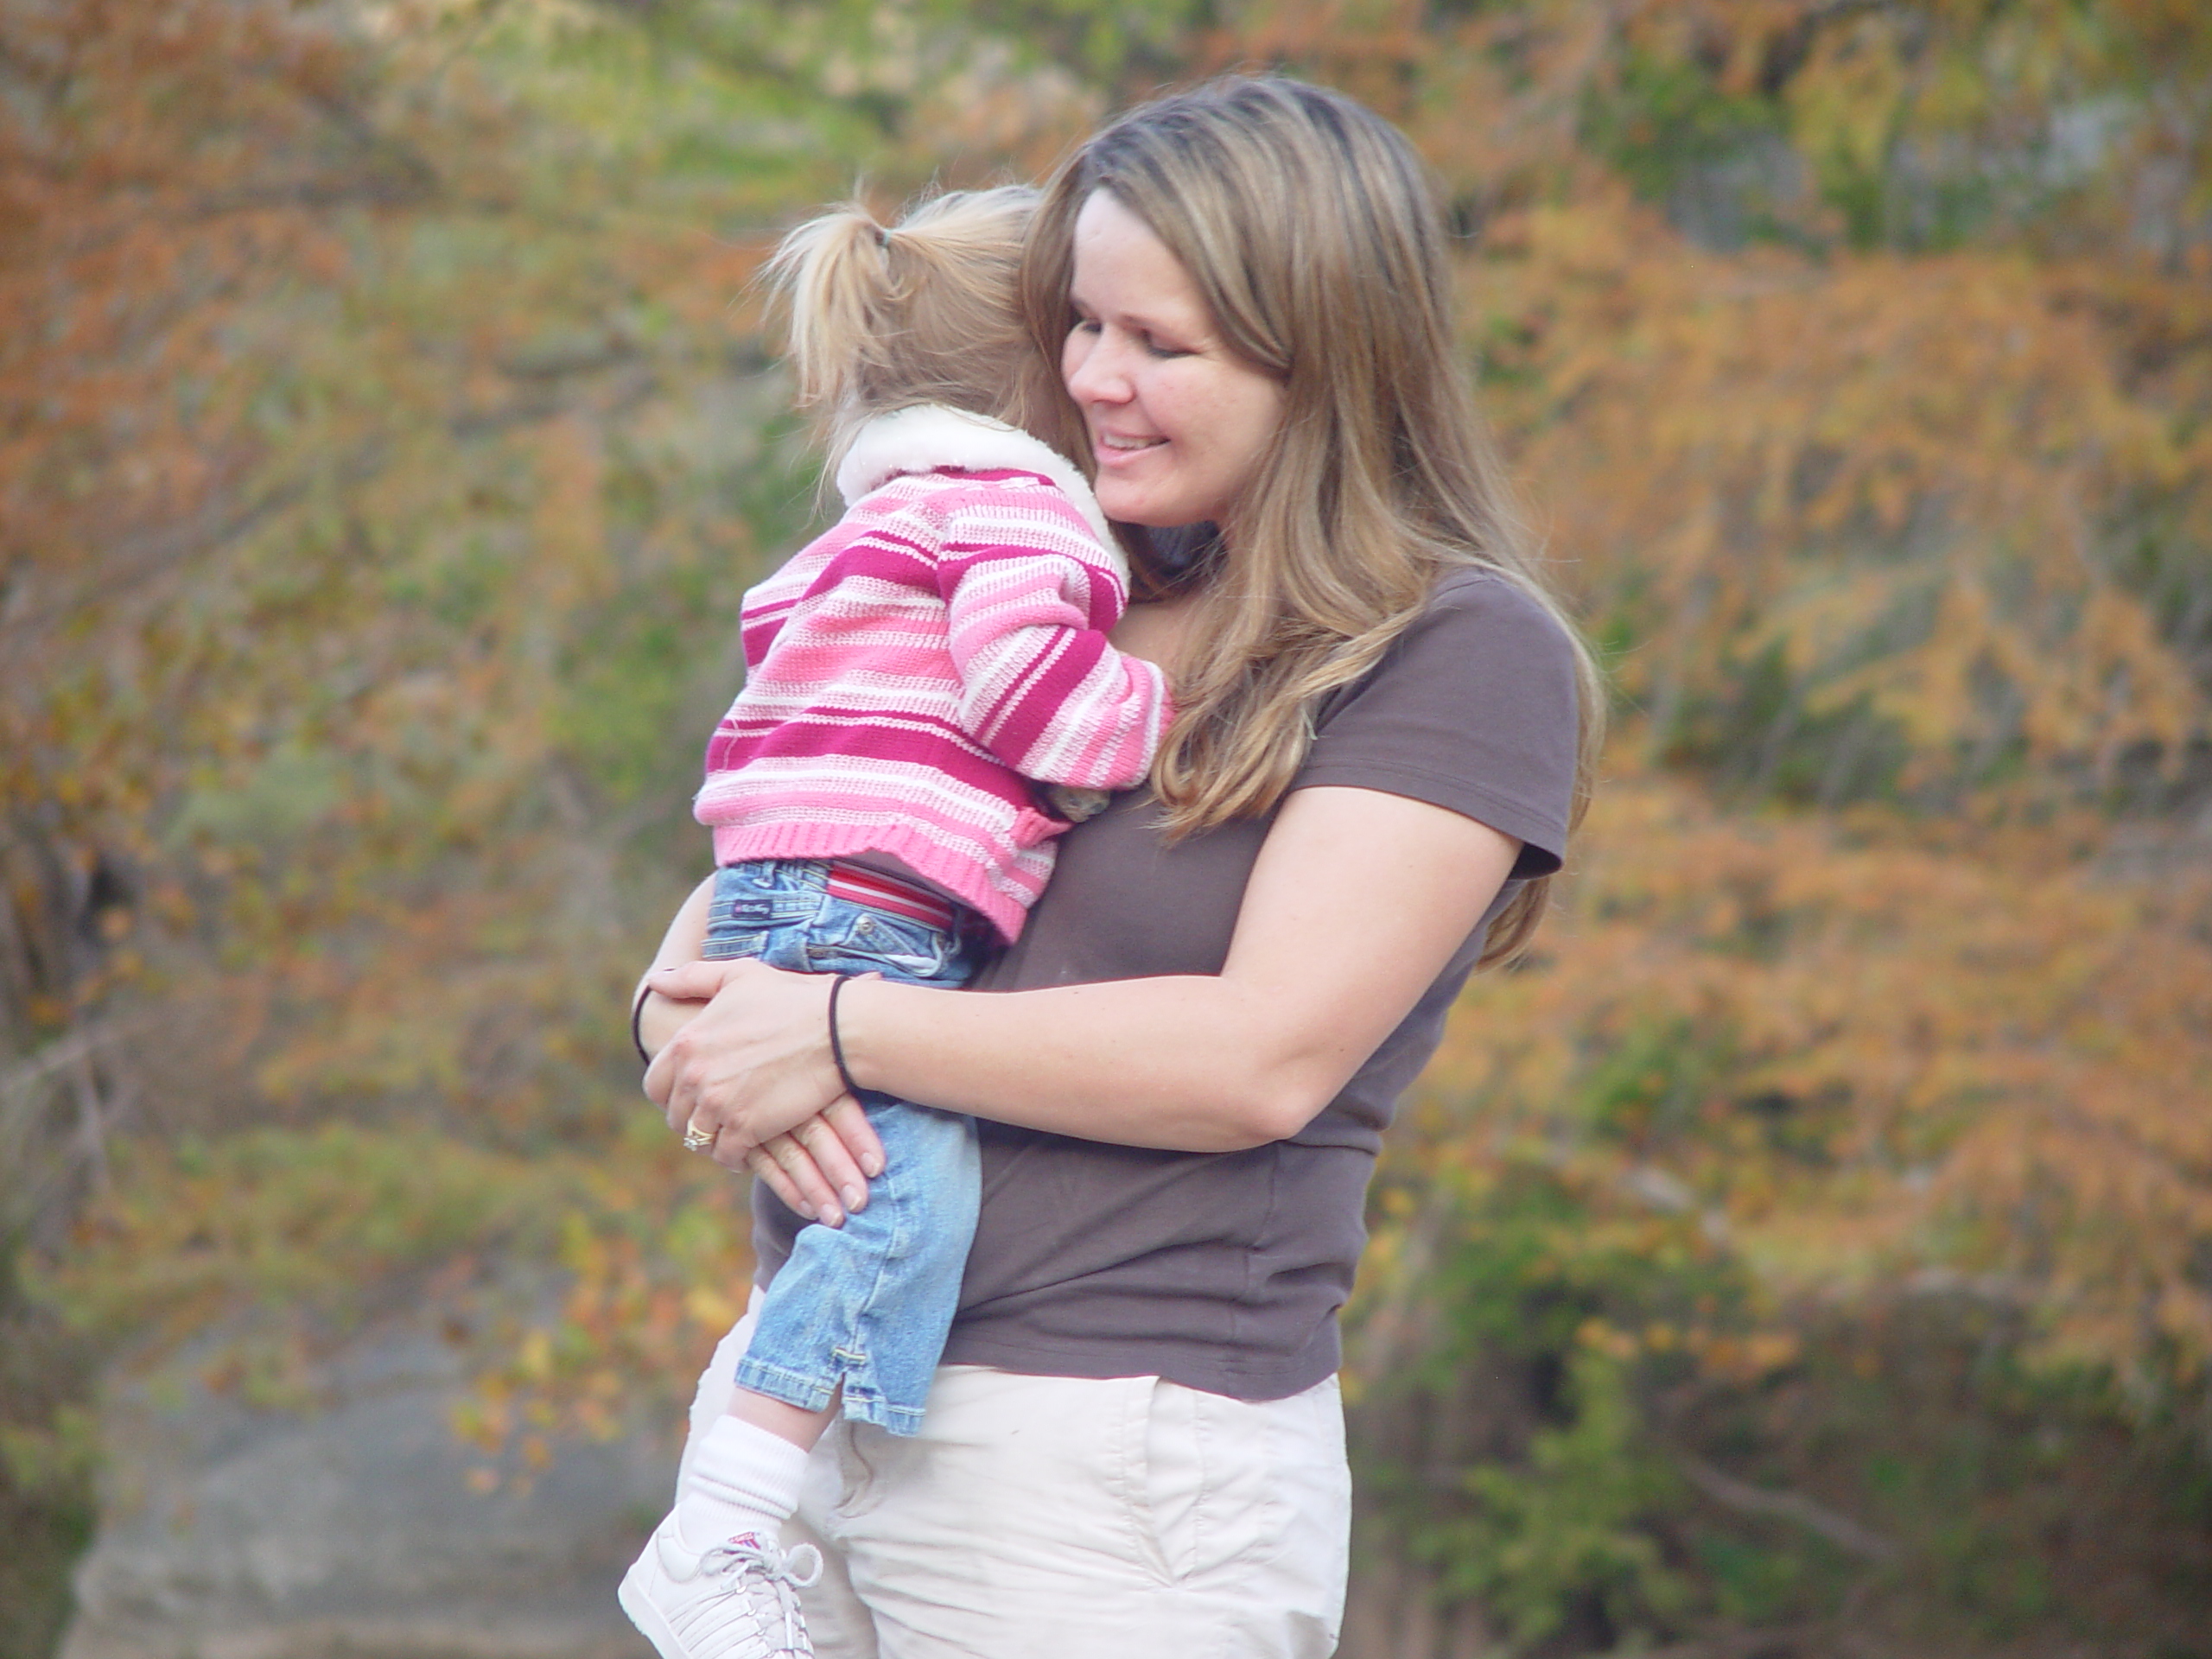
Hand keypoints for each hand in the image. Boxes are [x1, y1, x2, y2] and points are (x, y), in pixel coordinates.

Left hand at [644, 958, 886, 1225]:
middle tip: (715, 1119)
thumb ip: (692, 978)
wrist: (836, 1029)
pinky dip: (735, 1156)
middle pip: (676, 1116)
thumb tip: (655, 982)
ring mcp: (718, 1104)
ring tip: (731, 1136)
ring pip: (698, 1139)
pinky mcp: (746, 1127)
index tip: (690, 1098)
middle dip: (692, 1120)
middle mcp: (695, 1076)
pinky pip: (726, 1154)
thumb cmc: (792, 998)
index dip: (670, 1095)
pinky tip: (749, 1149)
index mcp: (687, 1042)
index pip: (655, 1085)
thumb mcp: (738, 974)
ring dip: (712, 1140)